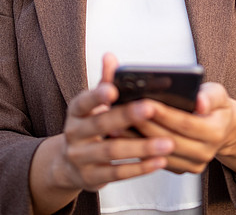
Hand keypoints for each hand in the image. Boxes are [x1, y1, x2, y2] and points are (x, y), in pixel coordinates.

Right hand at [34, 54, 174, 206]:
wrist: (67, 163)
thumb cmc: (90, 125)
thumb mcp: (93, 104)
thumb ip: (105, 82)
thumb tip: (111, 56)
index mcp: (76, 111)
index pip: (83, 101)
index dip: (97, 96)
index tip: (113, 90)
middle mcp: (74, 134)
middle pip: (101, 125)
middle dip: (126, 116)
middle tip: (151, 108)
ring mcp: (80, 158)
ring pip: (112, 152)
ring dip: (141, 147)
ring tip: (168, 142)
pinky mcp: (90, 178)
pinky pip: (117, 174)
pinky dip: (139, 168)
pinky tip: (159, 162)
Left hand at [133, 82, 235, 180]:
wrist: (221, 128)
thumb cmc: (214, 106)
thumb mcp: (217, 94)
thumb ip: (209, 96)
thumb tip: (199, 102)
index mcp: (215, 132)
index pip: (185, 123)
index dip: (164, 114)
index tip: (145, 102)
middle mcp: (205, 153)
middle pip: (168, 140)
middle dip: (144, 126)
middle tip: (123, 113)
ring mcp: (193, 164)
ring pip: (158, 153)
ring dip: (135, 139)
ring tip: (116, 124)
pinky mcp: (181, 169)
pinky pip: (156, 161)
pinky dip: (138, 148)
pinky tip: (123, 136)